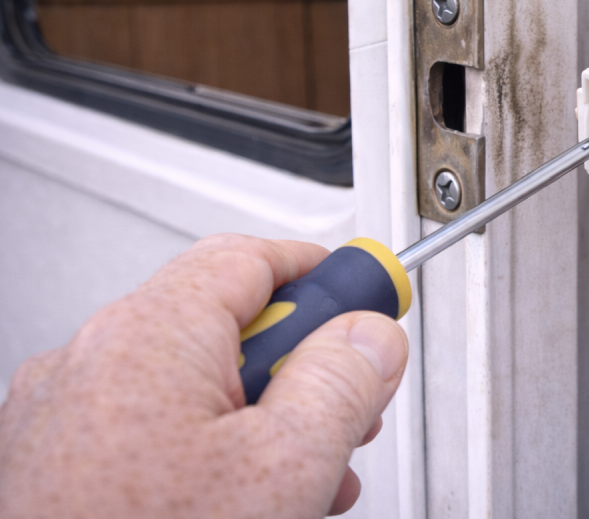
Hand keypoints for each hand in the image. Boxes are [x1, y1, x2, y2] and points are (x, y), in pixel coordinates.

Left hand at [0, 234, 408, 517]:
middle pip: (224, 325)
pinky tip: (248, 495)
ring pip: (191, 384)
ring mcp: (63, 416)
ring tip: (309, 470)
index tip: (366, 291)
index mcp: (147, 335)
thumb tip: (370, 336)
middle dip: (299, 363)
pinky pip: (151, 427)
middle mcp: (91, 361)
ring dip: (262, 415)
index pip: (249, 257)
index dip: (320, 270)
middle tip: (349, 402)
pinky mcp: (55, 464)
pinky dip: (209, 446)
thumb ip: (340, 384)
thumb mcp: (284, 467)